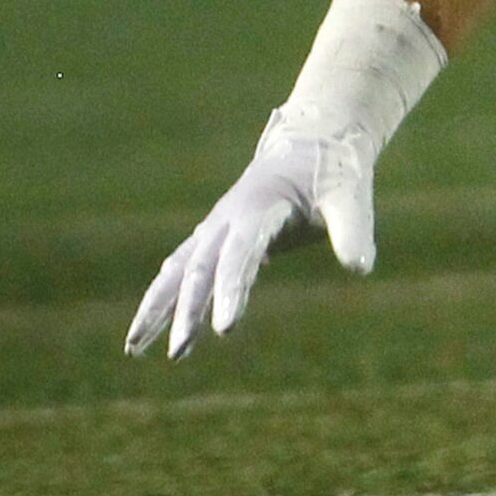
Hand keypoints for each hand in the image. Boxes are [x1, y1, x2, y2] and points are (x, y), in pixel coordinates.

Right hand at [124, 116, 375, 358]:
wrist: (312, 141)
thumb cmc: (333, 171)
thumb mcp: (350, 196)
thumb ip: (352, 230)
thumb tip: (361, 267)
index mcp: (260, 207)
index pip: (240, 255)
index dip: (231, 290)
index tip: (224, 329)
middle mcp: (228, 218)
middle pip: (200, 268)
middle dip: (187, 311)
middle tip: (180, 354)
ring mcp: (216, 225)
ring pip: (178, 270)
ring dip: (157, 307)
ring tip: (134, 349)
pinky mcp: (215, 234)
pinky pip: (181, 268)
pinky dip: (163, 295)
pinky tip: (148, 326)